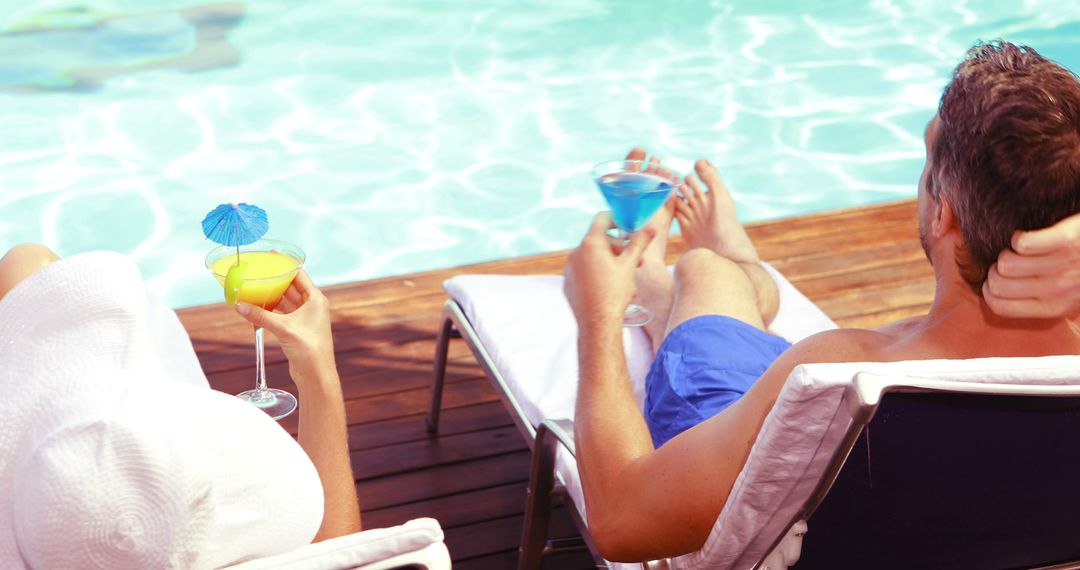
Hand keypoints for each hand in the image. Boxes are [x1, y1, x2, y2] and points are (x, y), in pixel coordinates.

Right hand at [235, 270, 337, 389]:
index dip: (285, 264)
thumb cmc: (308, 350)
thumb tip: (239, 305)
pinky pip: (281, 314)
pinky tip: (256, 309)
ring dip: (270, 297)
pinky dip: (270, 311)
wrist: (316, 375)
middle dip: (274, 281)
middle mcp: (312, 306)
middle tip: (257, 273)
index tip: (271, 256)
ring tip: (253, 289)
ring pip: (285, 301)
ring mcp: (305, 317)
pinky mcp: (297, 328)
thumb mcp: (283, 328)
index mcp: (316, 299)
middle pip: (290, 287)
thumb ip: (260, 315)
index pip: (299, 274)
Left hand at [564, 212, 653, 330]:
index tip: (628, 227)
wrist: (598, 323)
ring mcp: (569, 268)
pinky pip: (583, 270)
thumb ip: (639, 243)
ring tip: (624, 275)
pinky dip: (595, 272)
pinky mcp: (567, 282)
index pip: (602, 219)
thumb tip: (651, 228)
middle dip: (617, 247)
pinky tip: (608, 286)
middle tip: (634, 259)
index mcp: (590, 243)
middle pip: (598, 240)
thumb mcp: (630, 265)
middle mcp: (576, 252)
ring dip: (608, 260)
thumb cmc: (615, 293)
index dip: (617, 219)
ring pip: (591, 256)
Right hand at [984, 212, 1079, 318]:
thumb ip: (1041, 301)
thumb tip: (1002, 298)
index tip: (995, 279)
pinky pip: (1024, 243)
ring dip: (1008, 252)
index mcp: (1053, 308)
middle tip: (1009, 261)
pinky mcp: (1066, 241)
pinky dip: (1020, 237)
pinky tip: (1028, 236)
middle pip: (998, 284)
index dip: (988, 291)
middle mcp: (1056, 291)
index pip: (999, 307)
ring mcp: (1062, 266)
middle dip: (996, 270)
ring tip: (1020, 249)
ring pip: (1007, 263)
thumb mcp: (1070, 298)